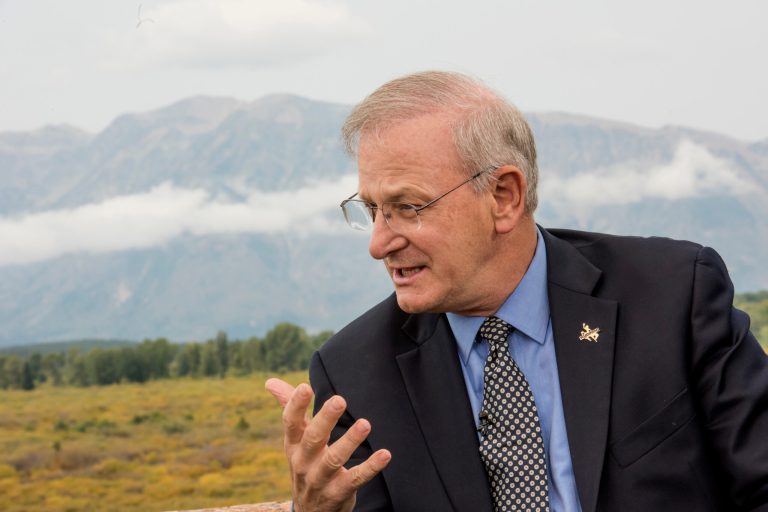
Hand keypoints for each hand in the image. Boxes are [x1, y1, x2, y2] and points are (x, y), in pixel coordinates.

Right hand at [265, 378, 391, 511]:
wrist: (309, 511)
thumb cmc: (305, 463)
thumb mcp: (295, 440)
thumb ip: (289, 409)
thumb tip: (270, 382)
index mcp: (293, 445)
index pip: (291, 423)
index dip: (296, 406)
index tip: (305, 387)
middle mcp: (303, 462)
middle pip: (313, 438)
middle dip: (326, 419)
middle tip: (339, 400)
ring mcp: (320, 479)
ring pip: (334, 459)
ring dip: (350, 441)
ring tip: (365, 423)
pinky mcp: (338, 492)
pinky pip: (355, 479)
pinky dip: (370, 467)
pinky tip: (385, 454)